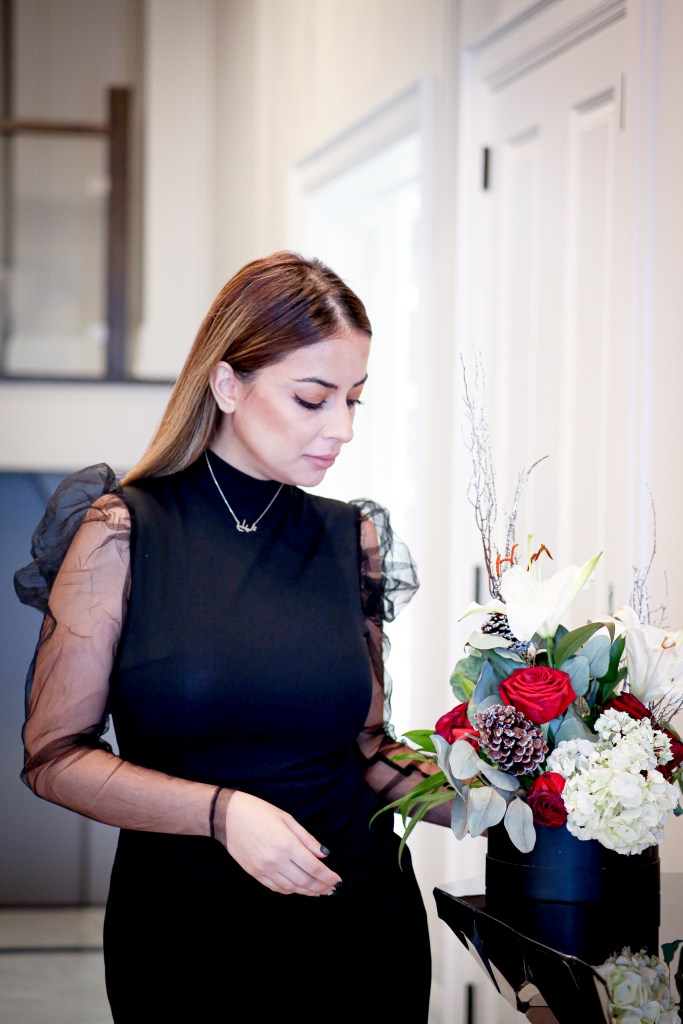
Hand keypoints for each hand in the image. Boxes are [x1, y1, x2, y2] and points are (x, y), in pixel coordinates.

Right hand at [224, 791, 341, 895]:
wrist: (228, 816)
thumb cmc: (259, 811)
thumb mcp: (287, 818)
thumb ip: (306, 839)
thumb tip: (324, 854)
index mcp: (286, 844)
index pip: (314, 868)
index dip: (328, 876)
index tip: (338, 881)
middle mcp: (276, 861)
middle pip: (305, 881)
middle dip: (321, 887)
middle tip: (332, 890)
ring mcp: (264, 869)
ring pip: (292, 888)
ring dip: (308, 892)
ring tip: (320, 892)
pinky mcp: (254, 873)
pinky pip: (277, 888)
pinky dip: (291, 891)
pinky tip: (299, 889)